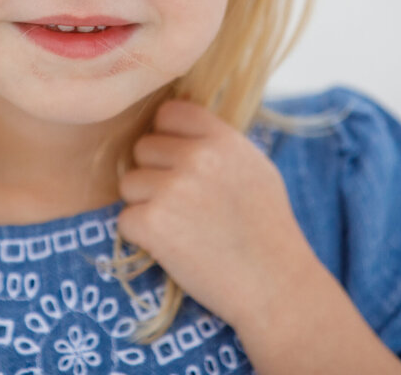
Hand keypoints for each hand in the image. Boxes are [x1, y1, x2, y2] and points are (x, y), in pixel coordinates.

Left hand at [115, 99, 320, 327]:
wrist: (274, 286)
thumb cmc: (267, 228)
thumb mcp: (254, 167)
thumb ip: (216, 142)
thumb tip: (174, 123)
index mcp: (222, 139)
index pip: (169, 113)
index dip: (168, 138)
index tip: (179, 163)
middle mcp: (197, 158)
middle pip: (143, 148)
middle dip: (155, 174)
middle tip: (184, 204)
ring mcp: (173, 189)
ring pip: (129, 183)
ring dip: (146, 205)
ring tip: (182, 226)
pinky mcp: (154, 223)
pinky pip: (125, 219)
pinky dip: (142, 237)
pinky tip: (173, 247)